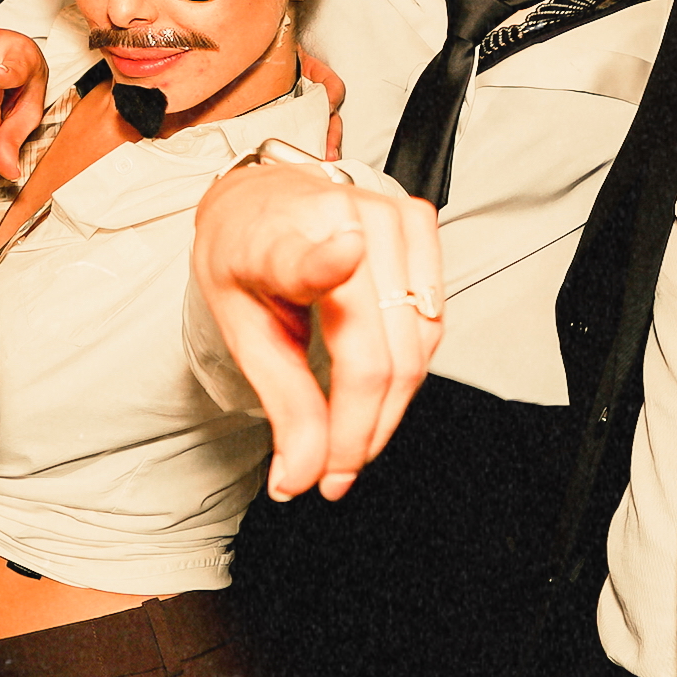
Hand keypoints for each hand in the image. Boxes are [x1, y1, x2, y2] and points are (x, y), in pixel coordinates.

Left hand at [193, 161, 441, 500]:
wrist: (260, 200)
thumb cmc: (247, 259)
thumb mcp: (243, 331)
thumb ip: (284, 404)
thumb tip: (301, 476)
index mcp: (275, 241)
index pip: (303, 253)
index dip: (326, 261)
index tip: (344, 255)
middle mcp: (338, 217)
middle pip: (378, 351)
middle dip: (360, 431)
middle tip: (335, 475)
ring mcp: (387, 214)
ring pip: (416, 346)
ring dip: (388, 410)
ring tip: (353, 440)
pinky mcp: (419, 219)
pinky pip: (434, 321)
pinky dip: (410, 369)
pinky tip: (379, 388)